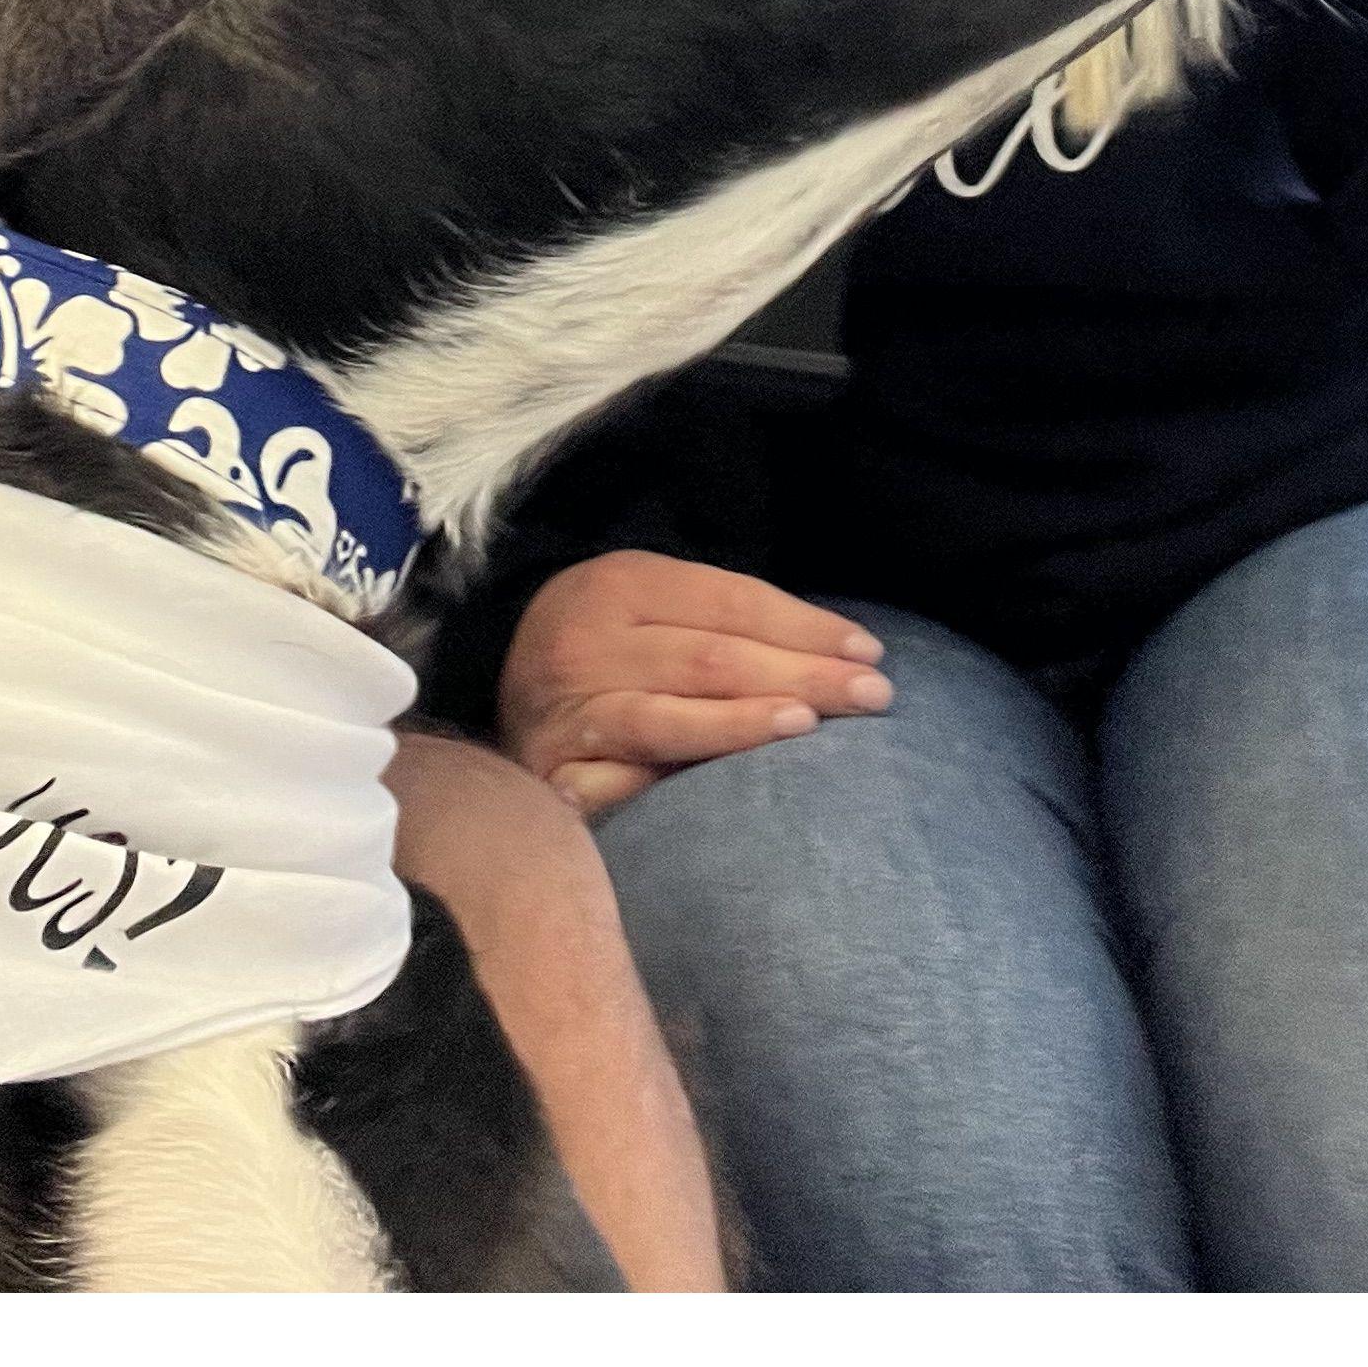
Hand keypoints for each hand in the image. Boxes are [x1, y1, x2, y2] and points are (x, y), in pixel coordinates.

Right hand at [497, 550, 892, 817]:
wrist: (493, 708)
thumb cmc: (605, 659)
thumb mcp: (652, 615)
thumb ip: (723, 626)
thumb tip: (842, 656)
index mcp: (620, 582)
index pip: (731, 600)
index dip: (805, 626)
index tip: (870, 654)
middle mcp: (587, 635)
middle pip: (712, 654)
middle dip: (801, 674)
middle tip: (874, 697)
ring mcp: (567, 703)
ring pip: (670, 711)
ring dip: (746, 721)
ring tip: (810, 725)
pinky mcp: (553, 768)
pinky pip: (622, 775)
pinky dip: (678, 776)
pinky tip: (727, 785)